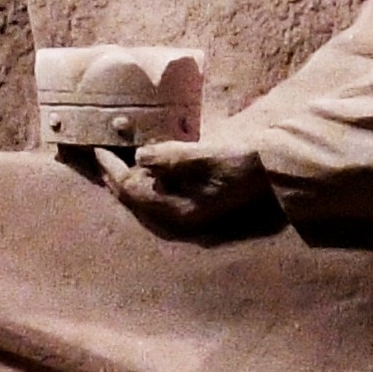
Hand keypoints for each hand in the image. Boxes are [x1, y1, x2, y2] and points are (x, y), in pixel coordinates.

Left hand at [99, 140, 277, 241]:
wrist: (277, 179)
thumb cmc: (245, 165)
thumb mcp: (209, 156)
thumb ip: (173, 157)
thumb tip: (141, 156)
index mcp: (180, 210)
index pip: (133, 190)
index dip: (112, 169)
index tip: (97, 149)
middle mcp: (181, 222)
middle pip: (135, 203)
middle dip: (113, 181)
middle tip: (95, 161)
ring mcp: (188, 221)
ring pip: (146, 206)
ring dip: (127, 187)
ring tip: (111, 170)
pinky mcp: (196, 214)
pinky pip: (159, 205)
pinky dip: (145, 190)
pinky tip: (143, 177)